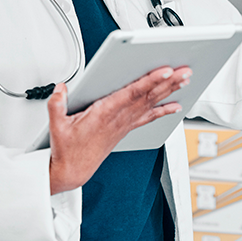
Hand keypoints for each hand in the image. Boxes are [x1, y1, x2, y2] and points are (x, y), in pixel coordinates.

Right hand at [47, 66, 191, 194]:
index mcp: (104, 113)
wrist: (73, 170)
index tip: (164, 71)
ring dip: (170, 91)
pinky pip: (149, 117)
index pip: (132, 93)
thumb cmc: (68, 149)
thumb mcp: (57, 126)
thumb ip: (57, 104)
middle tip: (184, 70)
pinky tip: (176, 105)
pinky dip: (164, 110)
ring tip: (185, 80)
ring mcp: (125, 124)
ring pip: (151, 103)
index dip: (150, 81)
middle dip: (168, 82)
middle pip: (148, 96)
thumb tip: (61, 88)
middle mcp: (119, 118)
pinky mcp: (126, 129)